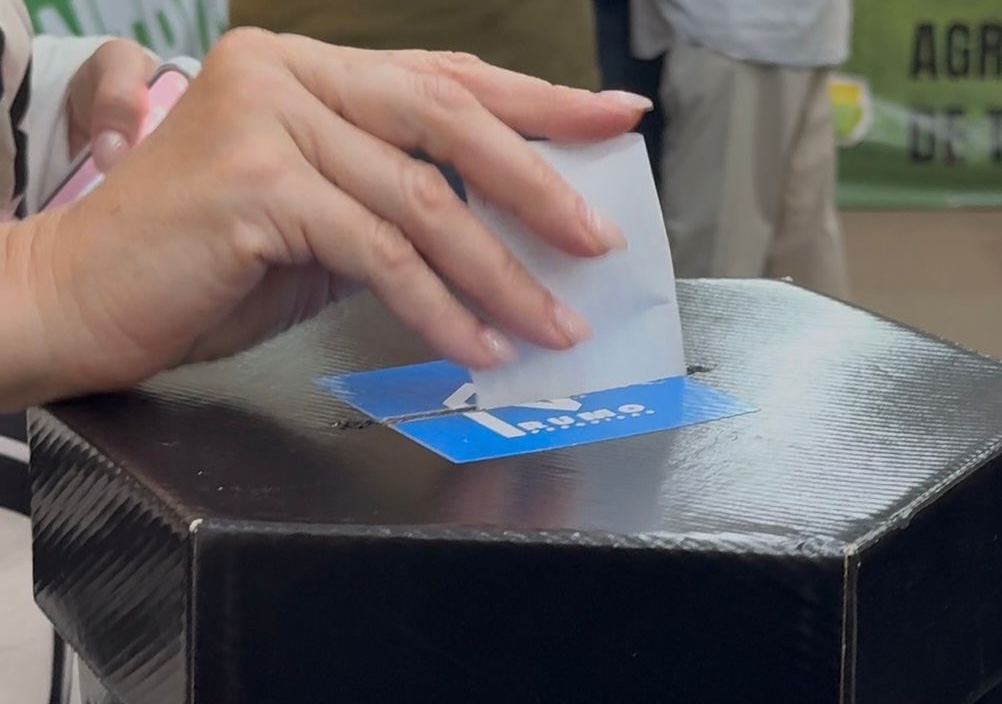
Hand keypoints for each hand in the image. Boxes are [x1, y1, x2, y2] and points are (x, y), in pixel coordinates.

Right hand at [13, 29, 650, 405]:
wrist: (77, 297)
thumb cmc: (196, 261)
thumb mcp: (313, 216)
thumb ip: (388, 199)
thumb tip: (494, 225)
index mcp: (307, 71)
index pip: (445, 79)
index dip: (538, 101)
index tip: (613, 118)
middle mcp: (287, 76)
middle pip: (449, 120)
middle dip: (538, 185)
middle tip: (598, 238)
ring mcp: (267, 123)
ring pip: (423, 197)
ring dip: (499, 271)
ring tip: (551, 321)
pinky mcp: (254, 187)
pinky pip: (378, 252)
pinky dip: (438, 306)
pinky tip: (477, 344)